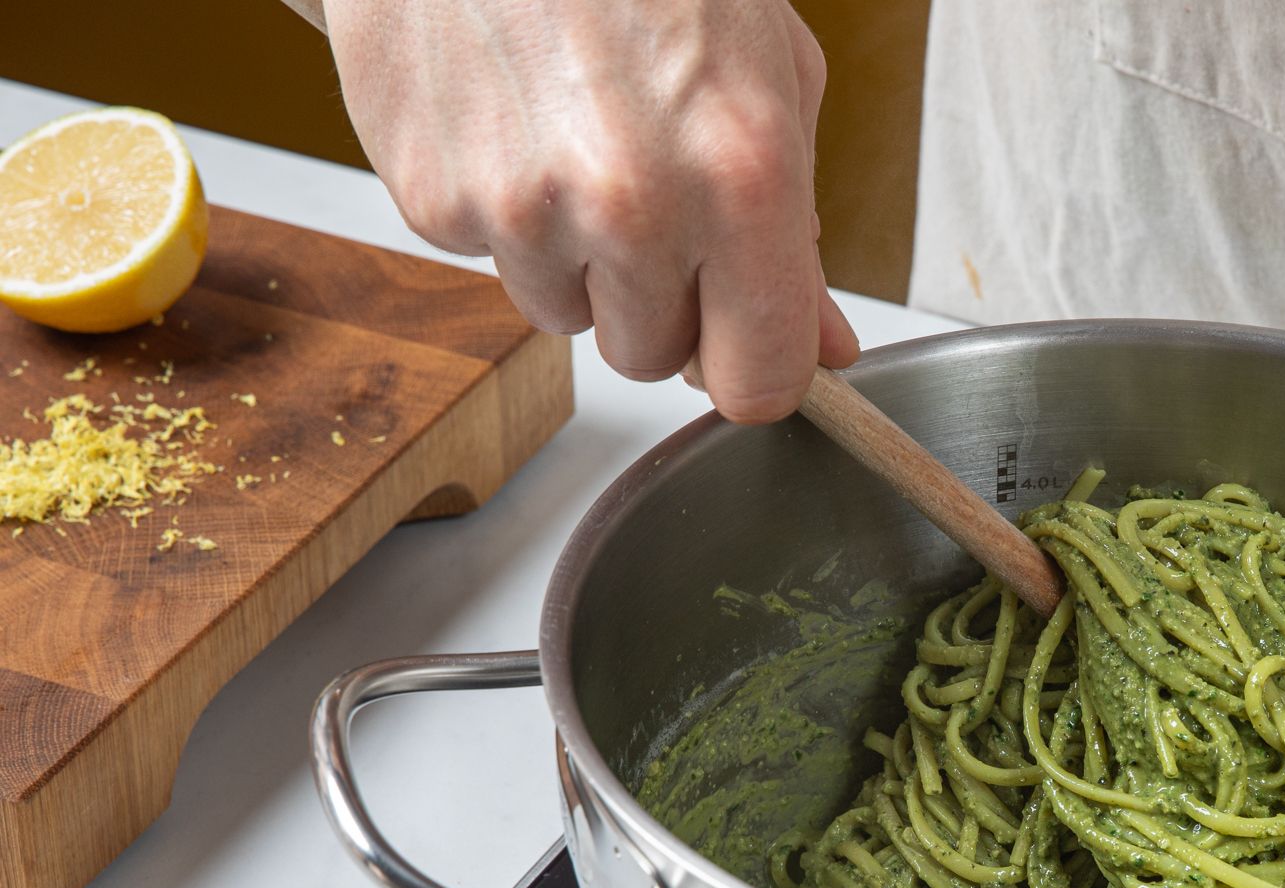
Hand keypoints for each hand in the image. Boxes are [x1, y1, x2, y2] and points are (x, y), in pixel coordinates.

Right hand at [318, 0, 858, 418]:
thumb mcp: (770, 77)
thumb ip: (796, 234)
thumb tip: (822, 346)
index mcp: (741, 179)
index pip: (758, 382)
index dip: (750, 365)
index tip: (742, 341)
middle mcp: (632, 206)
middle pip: (652, 359)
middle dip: (657, 297)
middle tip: (647, 192)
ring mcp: (521, 207)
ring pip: (562, 316)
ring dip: (572, 255)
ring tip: (571, 135)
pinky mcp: (430, 196)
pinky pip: (481, 256)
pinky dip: (495, 205)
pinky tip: (507, 115)